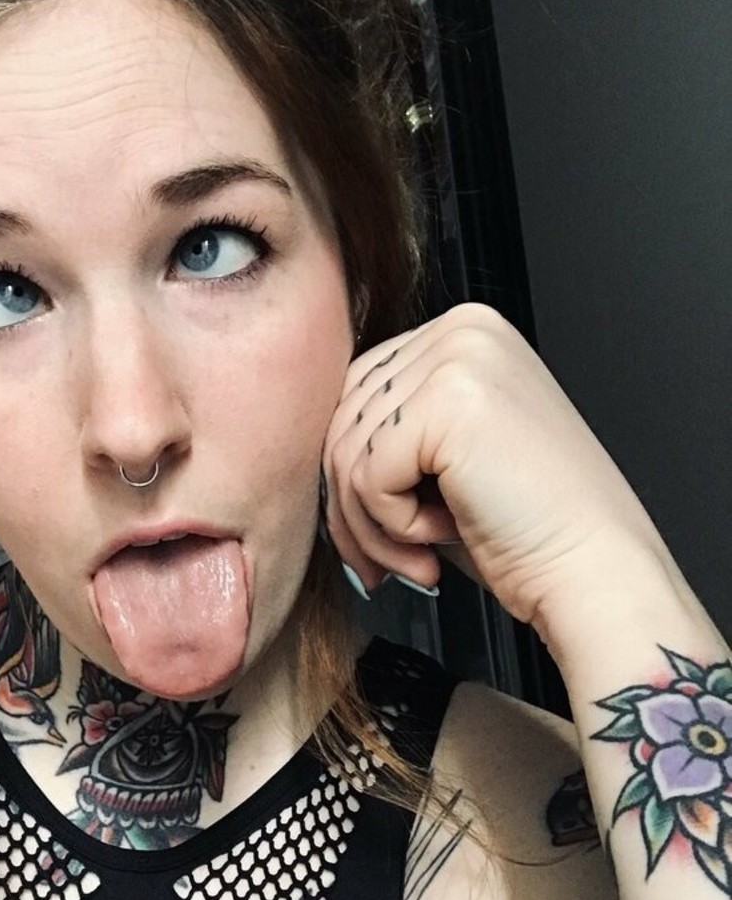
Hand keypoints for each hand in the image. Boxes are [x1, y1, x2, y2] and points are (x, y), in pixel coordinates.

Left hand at [322, 303, 667, 642]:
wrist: (592, 571)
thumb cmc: (525, 529)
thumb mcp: (444, 457)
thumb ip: (388, 428)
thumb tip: (308, 447)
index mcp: (465, 331)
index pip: (355, 392)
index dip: (352, 473)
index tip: (378, 532)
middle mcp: (463, 328)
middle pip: (341, 417)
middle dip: (351, 506)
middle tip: (389, 560)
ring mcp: (458, 358)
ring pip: (345, 450)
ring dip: (369, 525)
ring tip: (418, 556)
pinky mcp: (449, 403)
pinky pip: (365, 474)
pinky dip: (390, 525)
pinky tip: (441, 538)